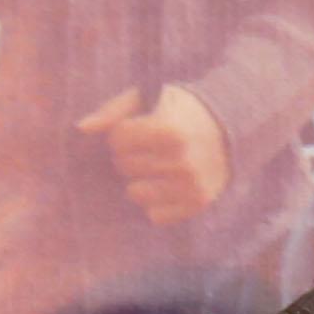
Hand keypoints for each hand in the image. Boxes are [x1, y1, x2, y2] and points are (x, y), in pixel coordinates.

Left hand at [75, 85, 233, 226]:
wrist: (230, 127)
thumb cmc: (180, 110)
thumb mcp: (149, 99)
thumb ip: (114, 111)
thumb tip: (82, 128)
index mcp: (169, 130)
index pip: (117, 140)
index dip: (123, 133)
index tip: (138, 128)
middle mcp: (181, 161)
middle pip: (124, 167)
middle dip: (130, 156)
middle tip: (149, 148)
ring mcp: (191, 185)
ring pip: (135, 193)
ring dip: (140, 181)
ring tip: (156, 167)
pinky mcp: (197, 204)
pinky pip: (154, 214)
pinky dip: (157, 201)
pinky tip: (168, 184)